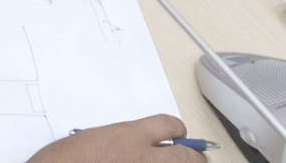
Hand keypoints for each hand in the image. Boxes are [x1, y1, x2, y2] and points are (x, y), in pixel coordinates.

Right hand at [27, 115, 204, 162]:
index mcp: (129, 136)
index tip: (178, 134)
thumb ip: (116, 143)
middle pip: (188, 156)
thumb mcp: (88, 141)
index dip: (177, 130)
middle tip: (196, 159)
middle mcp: (145, 158)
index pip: (169, 126)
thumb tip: (129, 149)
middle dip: (194, 157)